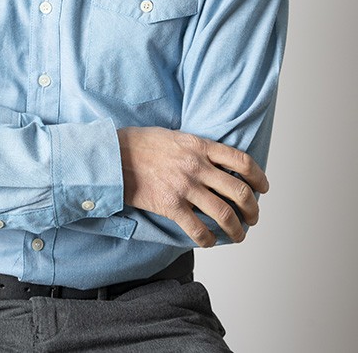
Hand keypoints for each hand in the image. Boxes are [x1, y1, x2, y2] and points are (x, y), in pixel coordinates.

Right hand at [117, 126, 268, 246]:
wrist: (113, 155)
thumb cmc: (141, 144)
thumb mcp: (175, 136)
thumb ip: (198, 148)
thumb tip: (217, 162)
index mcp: (199, 145)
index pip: (241, 161)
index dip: (259, 177)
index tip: (263, 188)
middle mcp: (196, 166)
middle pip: (239, 191)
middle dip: (252, 208)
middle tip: (253, 216)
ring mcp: (184, 187)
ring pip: (224, 214)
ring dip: (237, 229)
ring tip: (238, 235)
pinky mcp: (170, 205)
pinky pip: (198, 229)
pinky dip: (209, 239)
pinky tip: (210, 241)